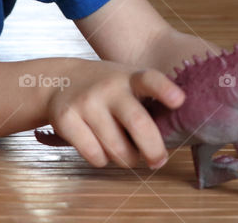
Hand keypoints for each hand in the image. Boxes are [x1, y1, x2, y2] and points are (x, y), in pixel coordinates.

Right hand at [40, 59, 183, 169]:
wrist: (59, 81)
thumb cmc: (106, 89)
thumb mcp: (127, 82)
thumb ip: (148, 100)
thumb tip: (177, 133)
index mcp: (130, 77)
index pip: (150, 80)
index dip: (165, 90)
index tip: (179, 101)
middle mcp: (109, 87)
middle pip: (138, 123)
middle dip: (153, 149)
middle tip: (158, 160)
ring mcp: (87, 102)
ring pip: (117, 149)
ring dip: (126, 159)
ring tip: (126, 152)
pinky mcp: (67, 119)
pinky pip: (94, 155)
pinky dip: (102, 160)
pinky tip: (101, 147)